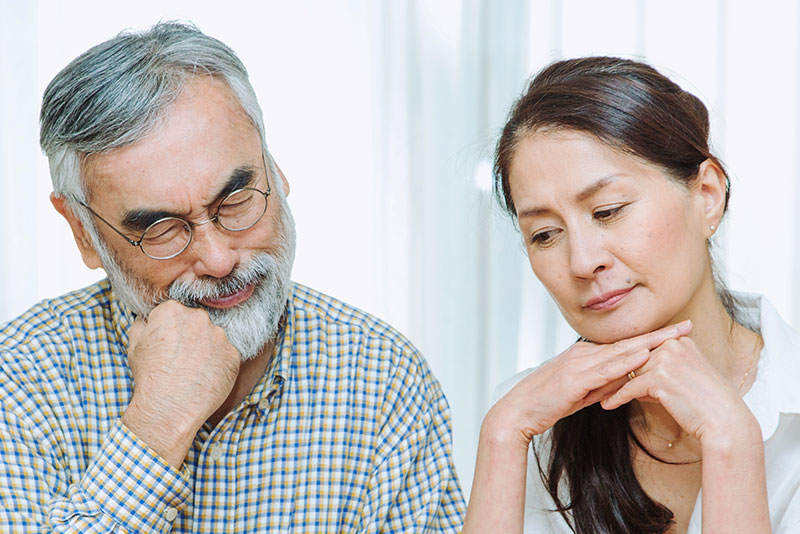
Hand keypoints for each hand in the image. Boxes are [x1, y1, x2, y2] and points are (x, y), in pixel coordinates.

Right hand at [122, 300, 240, 466]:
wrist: (170, 407)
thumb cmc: (150, 377)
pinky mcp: (233, 353)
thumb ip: (142, 324)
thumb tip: (148, 319)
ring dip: (206, 348)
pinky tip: (205, 376)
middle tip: (180, 358)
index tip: (166, 344)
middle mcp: (199, 317)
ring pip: (213, 337)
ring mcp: (219, 335)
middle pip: (196, 321)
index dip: (169, 329)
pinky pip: (226, 354)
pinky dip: (218, 363)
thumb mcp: (134, 346)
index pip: (174, 312)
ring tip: (192, 370)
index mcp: (172, 310)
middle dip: (190, 335)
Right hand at [486, 320, 691, 449]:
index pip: (624, 344)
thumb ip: (602, 385)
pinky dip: (626, 362)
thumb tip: (624, 383)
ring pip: (620, 352)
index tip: (676, 332)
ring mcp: (578, 364)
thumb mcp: (581, 394)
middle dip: (660, 334)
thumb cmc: (546, 404)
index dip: (651, 337)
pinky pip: (605, 369)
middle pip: (628, 342)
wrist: (518, 412)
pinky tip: (644, 356)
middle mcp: (583, 354)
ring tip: (674, 337)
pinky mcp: (574, 378)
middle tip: (687, 325)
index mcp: (585, 356)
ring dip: (649, 343)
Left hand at [601, 335, 758, 445]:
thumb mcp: (683, 380)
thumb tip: (636, 383)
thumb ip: (659, 374)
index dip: (626, 365)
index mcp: (678, 342)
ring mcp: (666, 360)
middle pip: (633, 361)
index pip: (643, 352)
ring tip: (596, 395)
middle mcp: (672, 346)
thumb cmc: (707, 405)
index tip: (608, 374)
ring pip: (629, 373)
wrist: (725, 422)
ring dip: (611, 386)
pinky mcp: (660, 378)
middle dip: (614, 374)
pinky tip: (607, 405)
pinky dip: (617, 397)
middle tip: (594, 384)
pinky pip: (630, 388)